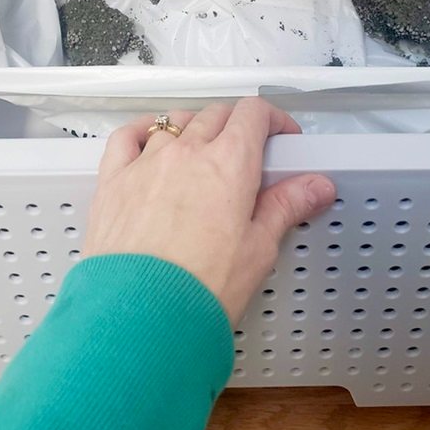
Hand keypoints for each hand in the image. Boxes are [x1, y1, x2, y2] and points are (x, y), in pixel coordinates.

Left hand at [83, 98, 336, 323]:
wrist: (141, 316)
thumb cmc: (201, 287)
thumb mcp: (259, 249)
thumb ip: (287, 207)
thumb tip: (317, 186)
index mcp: (230, 162)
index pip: (253, 113)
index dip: (273, 119)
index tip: (281, 137)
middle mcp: (187, 151)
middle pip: (216, 114)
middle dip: (237, 125)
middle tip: (248, 153)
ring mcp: (146, 163)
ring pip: (174, 122)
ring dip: (194, 128)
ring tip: (202, 153)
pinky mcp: (113, 181)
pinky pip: (126, 136)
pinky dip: (143, 130)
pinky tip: (149, 139)